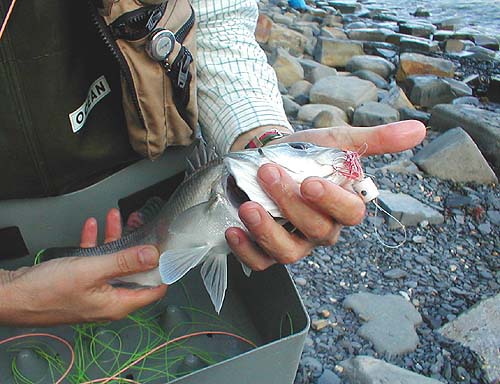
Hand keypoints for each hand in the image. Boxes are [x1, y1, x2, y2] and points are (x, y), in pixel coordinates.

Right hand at [0, 209, 166, 325]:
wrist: (11, 296)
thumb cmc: (45, 292)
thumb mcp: (91, 271)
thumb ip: (124, 262)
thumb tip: (152, 256)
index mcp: (117, 303)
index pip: (153, 289)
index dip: (162, 269)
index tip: (168, 248)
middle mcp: (108, 299)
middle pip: (134, 270)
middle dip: (139, 246)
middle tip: (144, 225)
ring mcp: (94, 289)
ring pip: (113, 261)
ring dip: (116, 238)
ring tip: (118, 217)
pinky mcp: (79, 281)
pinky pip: (94, 260)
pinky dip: (95, 242)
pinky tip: (93, 226)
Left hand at [226, 120, 425, 269]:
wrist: (264, 158)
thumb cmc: (303, 153)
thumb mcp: (335, 141)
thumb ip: (373, 139)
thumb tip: (419, 129)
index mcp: (343, 206)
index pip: (350, 214)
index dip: (331, 202)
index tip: (308, 181)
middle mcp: (323, 230)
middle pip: (317, 230)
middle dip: (291, 204)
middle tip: (268, 173)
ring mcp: (296, 244)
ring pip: (290, 253)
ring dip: (268, 232)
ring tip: (248, 207)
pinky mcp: (268, 251)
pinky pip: (261, 263)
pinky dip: (247, 251)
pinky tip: (233, 231)